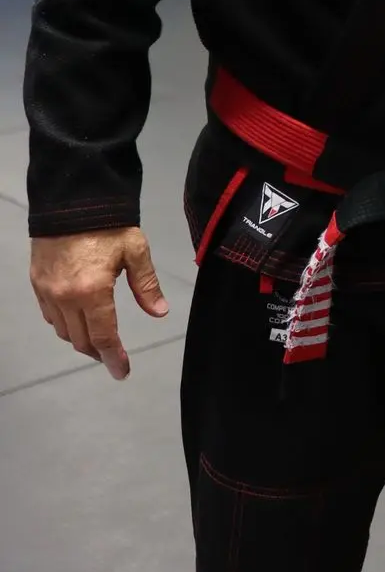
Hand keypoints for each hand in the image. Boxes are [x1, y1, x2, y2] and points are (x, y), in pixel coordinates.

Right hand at [29, 228, 168, 381]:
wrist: (71, 199)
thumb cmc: (108, 224)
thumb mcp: (135, 251)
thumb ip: (146, 285)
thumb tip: (159, 312)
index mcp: (92, 292)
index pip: (103, 337)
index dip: (114, 358)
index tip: (122, 372)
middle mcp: (65, 297)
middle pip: (80, 340)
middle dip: (98, 353)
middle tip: (114, 357)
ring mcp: (47, 291)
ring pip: (62, 331)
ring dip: (80, 340)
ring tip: (98, 340)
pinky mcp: (37, 283)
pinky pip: (49, 316)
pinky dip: (63, 324)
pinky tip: (77, 320)